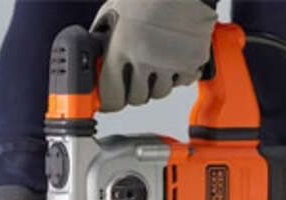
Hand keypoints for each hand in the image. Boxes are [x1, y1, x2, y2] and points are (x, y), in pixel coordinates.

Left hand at [91, 0, 216, 111]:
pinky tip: (175, 57)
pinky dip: (179, 75)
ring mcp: (169, 62)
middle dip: (136, 90)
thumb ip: (102, 35)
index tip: (111, 102)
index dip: (110, 102)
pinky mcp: (191, 62)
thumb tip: (93, 55)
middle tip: (137, 78)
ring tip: (157, 62)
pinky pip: (182, 83)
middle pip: (137, 98)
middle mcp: (144, 57)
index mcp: (120, 47)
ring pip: (160, 93)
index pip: (111, 95)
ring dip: (157, 84)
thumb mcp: (114, 10)